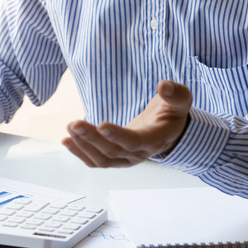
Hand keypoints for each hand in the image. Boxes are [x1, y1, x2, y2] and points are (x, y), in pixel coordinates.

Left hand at [62, 80, 191, 167]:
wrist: (167, 131)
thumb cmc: (172, 113)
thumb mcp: (181, 101)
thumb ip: (176, 94)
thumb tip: (164, 85)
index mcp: (156, 140)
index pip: (136, 142)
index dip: (119, 136)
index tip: (102, 125)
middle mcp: (140, 154)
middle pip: (113, 152)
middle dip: (92, 139)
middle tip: (74, 124)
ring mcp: (126, 159)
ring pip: (102, 159)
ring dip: (83, 146)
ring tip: (70, 128)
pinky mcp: (114, 159)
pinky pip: (95, 161)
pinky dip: (80, 153)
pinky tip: (66, 140)